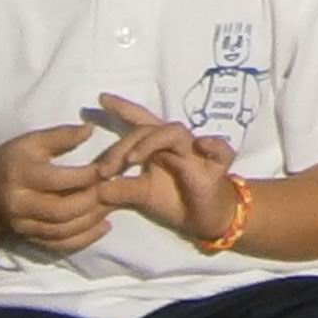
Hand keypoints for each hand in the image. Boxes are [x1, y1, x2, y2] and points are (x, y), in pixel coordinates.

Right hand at [0, 120, 121, 253]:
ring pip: (62, 231)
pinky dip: (83, 239)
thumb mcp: (31, 141)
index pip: (58, 180)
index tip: (109, 168)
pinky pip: (58, 245)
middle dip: (92, 201)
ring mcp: (23, 225)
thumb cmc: (12, 160)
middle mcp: (20, 204)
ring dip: (92, 220)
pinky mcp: (29, 238)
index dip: (87, 176)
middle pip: (62, 210)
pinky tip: (103, 226)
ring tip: (114, 204)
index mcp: (21, 175)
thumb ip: (61, 136)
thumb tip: (91, 130)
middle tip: (115, 189)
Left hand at [81, 96, 244, 243]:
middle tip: (102, 170)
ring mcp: (196, 151)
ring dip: (150, 142)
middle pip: (148, 129)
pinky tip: (202, 144)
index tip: (101, 98)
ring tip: (131, 160)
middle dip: (123, 146)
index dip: (123, 108)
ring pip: (174, 132)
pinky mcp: (216, 167)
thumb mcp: (142, 196)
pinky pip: (221, 150)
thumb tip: (97, 190)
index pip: (139, 121)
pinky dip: (213, 144)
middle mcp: (175, 143)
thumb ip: (121, 191)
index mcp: (157, 146)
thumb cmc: (174, 200)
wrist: (203, 219)